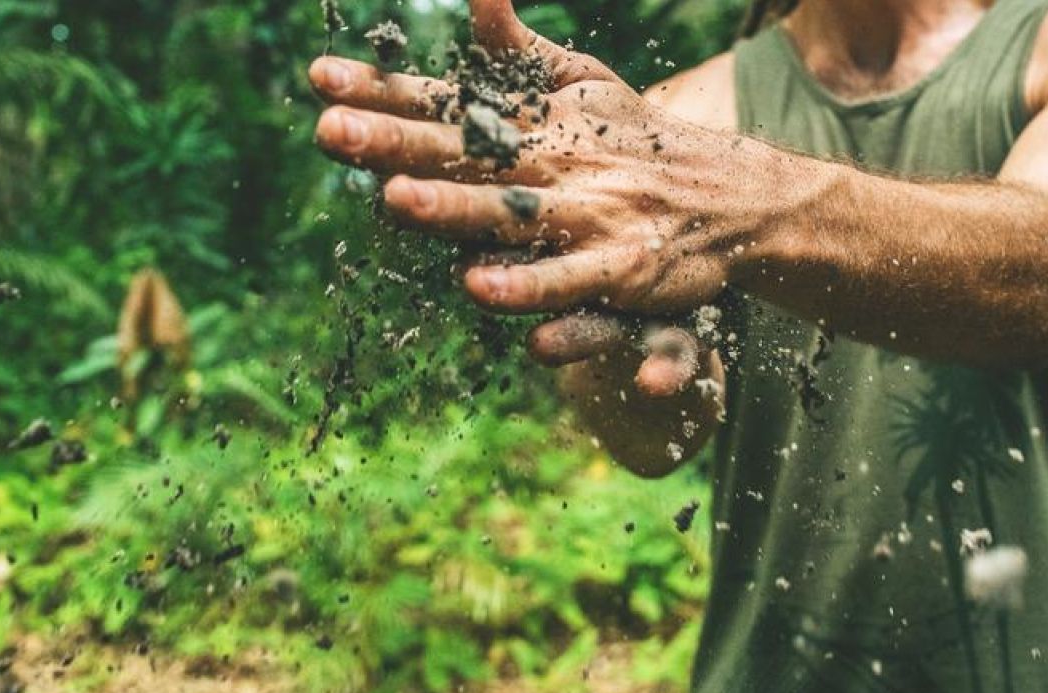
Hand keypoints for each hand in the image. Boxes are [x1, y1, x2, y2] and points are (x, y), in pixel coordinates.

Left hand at [309, 0, 771, 392]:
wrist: (729, 197)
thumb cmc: (637, 142)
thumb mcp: (580, 84)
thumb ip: (516, 50)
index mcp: (533, 124)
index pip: (444, 103)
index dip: (382, 90)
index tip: (317, 77)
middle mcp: (552, 165)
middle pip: (463, 154)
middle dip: (394, 142)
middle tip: (329, 131)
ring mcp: (587, 215)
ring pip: (511, 214)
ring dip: (455, 209)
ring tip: (396, 202)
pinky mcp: (622, 267)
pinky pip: (570, 280)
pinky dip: (531, 285)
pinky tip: (482, 288)